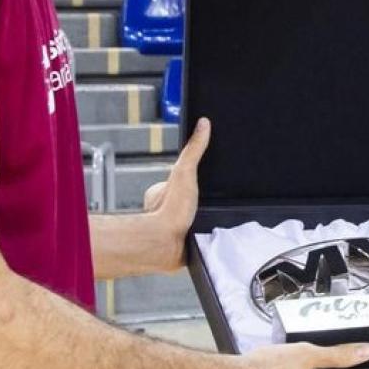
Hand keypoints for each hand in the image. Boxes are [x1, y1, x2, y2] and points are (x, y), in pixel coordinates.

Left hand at [138, 117, 209, 272]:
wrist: (166, 245)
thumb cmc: (170, 210)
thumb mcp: (185, 172)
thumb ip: (194, 149)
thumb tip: (202, 124)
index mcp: (160, 191)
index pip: (181, 181)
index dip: (193, 181)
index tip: (201, 184)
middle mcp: (163, 209)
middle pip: (189, 199)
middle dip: (199, 202)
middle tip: (206, 202)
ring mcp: (172, 227)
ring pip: (194, 218)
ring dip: (202, 219)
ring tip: (208, 218)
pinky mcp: (183, 243)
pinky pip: (198, 234)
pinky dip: (205, 234)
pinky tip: (208, 232)